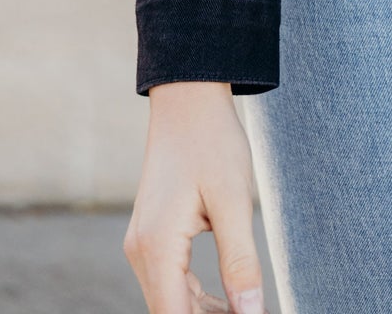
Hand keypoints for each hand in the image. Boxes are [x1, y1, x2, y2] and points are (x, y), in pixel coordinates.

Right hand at [124, 82, 265, 313]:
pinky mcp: (152, 236)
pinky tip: (226, 301)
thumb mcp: (234, 200)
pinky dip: (195, 297)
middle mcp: (141, 251)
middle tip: (250, 311)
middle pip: (170, 313)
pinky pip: (170, 282)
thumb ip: (240, 261)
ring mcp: (142, 244)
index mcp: (157, 246)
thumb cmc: (212, 142)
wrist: (188, 99)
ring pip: (170, 301)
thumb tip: (251, 313)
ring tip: (244, 309)